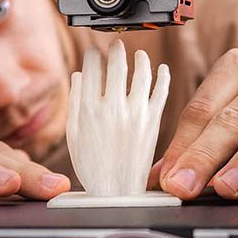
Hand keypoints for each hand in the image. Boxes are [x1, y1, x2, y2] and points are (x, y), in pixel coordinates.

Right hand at [67, 41, 169, 195]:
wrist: (116, 192)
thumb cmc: (92, 166)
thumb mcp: (74, 134)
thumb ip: (76, 102)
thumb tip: (78, 76)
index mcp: (89, 109)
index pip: (92, 69)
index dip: (93, 55)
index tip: (95, 51)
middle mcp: (113, 108)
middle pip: (116, 66)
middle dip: (115, 50)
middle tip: (117, 45)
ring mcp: (135, 114)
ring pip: (141, 74)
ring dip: (140, 59)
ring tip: (139, 55)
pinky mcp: (153, 122)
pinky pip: (161, 92)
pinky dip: (163, 77)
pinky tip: (162, 69)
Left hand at [157, 48, 237, 198]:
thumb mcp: (222, 129)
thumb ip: (191, 148)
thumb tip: (158, 179)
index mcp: (237, 68)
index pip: (203, 107)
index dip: (183, 145)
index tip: (169, 178)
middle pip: (235, 117)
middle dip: (207, 155)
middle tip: (187, 186)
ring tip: (228, 188)